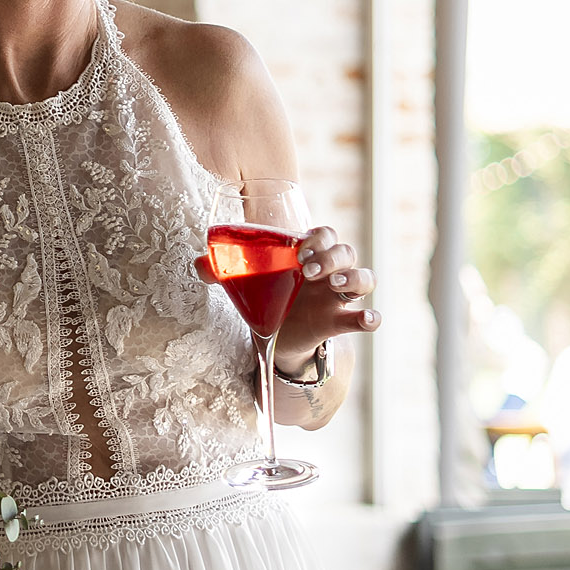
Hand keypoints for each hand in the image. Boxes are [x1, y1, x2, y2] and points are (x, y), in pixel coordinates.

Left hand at [193, 224, 377, 369]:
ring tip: (335, 286)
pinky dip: (371, 318)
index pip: (326, 234)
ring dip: (354, 278)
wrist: (272, 335)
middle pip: (347, 252)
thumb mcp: (242, 281)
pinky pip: (365, 317)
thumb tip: (197, 263)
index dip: (319, 237)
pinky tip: (366, 319)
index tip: (300, 247)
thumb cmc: (263, 296)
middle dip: (331, 257)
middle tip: (307, 270)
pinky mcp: (338, 322)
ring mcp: (337, 298)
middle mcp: (328, 272)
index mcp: (307, 255)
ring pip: (365, 278)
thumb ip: (220, 269)